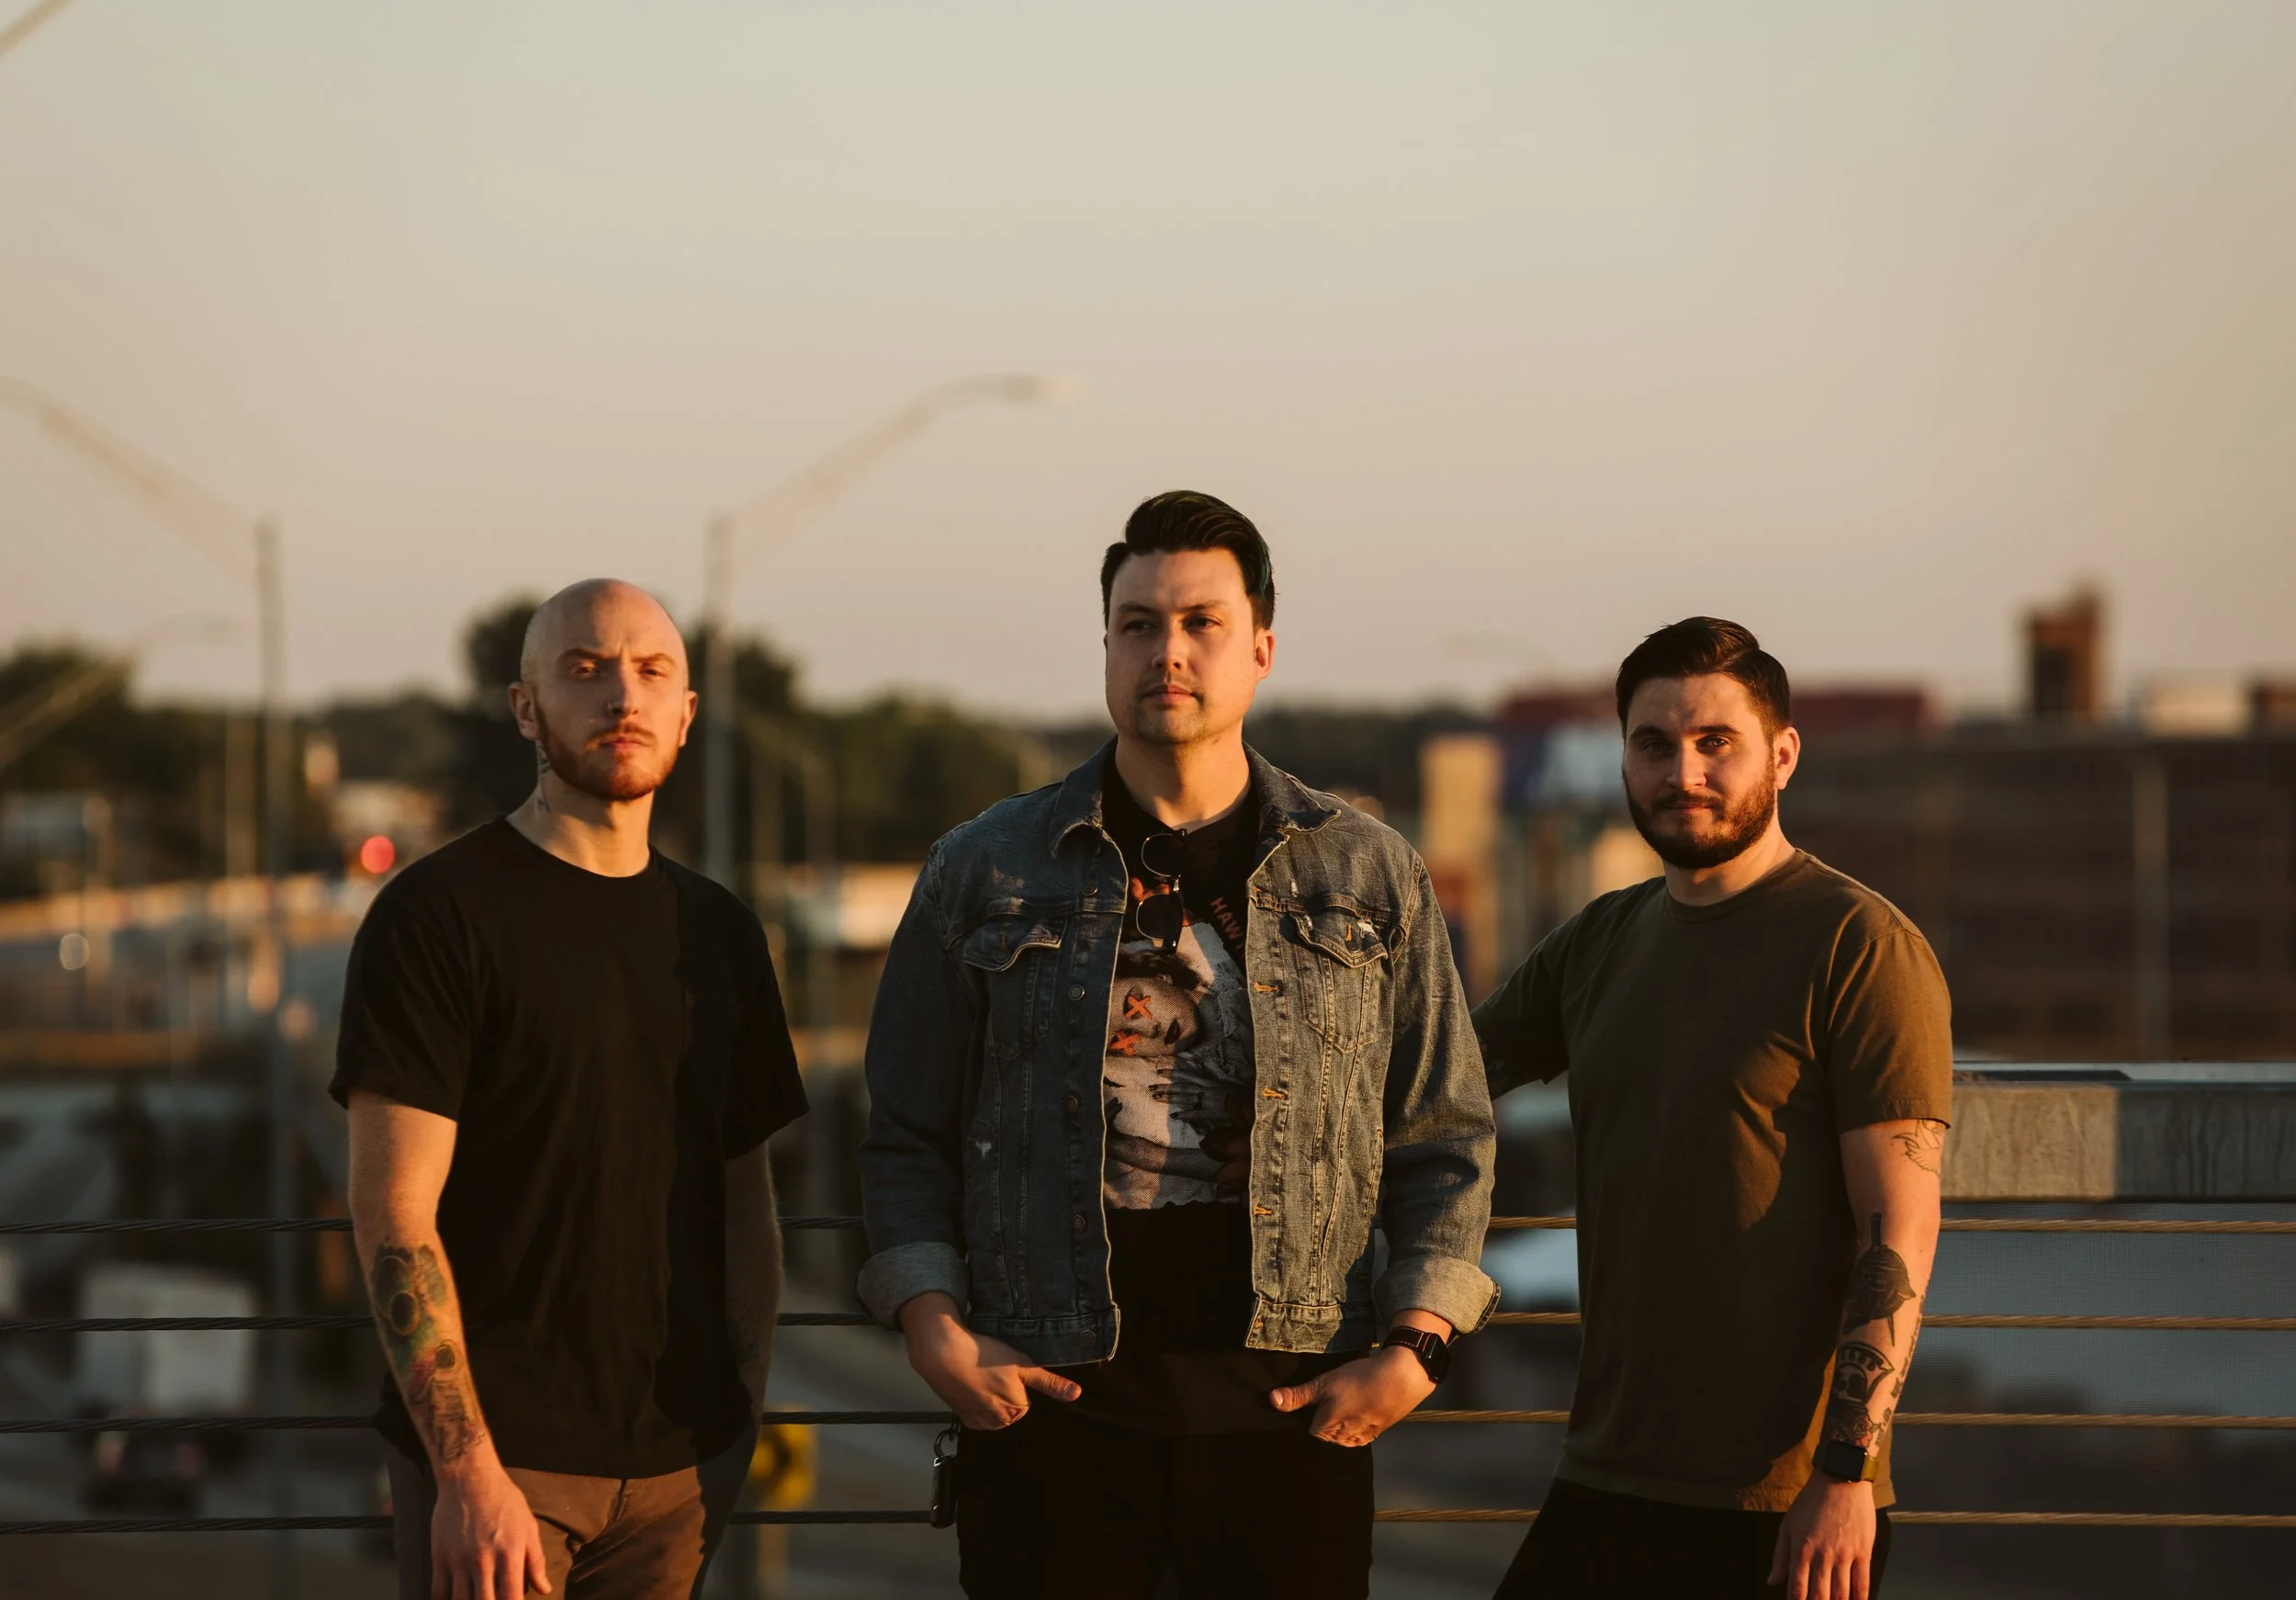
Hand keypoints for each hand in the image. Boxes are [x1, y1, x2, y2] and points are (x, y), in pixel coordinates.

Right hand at [430, 1457, 550, 1599]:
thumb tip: (544, 1589)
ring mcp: (458, 1560)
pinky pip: (438, 1591)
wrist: (470, 1479)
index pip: (511, 1597)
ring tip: (477, 1598)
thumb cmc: (504, 1501)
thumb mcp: (528, 1526)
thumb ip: (535, 1560)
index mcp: (509, 1553)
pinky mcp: (439, 1557)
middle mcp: (483, 1560)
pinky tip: (454, 1599)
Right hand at [899, 1293, 1080, 1429]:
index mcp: (1016, 1410)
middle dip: (1007, 1394)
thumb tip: (1076, 1395)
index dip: (1020, 1384)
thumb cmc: (985, 1357)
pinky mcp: (960, 1414)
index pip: (1027, 1403)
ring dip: (992, 1402)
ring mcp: (977, 1418)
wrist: (944, 1354)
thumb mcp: (1023, 1365)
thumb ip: (1049, 1382)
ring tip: (985, 1379)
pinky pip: (976, 1417)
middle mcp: (997, 1420)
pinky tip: (973, 1389)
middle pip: (1011, 1410)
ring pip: (994, 1416)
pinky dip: (977, 1406)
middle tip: (995, 1371)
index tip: (1009, 1370)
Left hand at [1268, 1345, 1435, 1446]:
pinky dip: (1358, 1423)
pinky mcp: (1377, 1432)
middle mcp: (1342, 1440)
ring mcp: (1361, 1438)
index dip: (1307, 1413)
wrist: (1401, 1379)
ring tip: (1348, 1402)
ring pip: (1342, 1435)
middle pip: (1325, 1434)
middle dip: (1324, 1421)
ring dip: (1343, 1423)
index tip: (1314, 1400)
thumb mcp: (1324, 1383)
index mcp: (1325, 1430)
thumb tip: (1271, 1400)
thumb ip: (1298, 1396)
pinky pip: (1360, 1433)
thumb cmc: (1359, 1381)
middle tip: (1332, 1399)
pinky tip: (1361, 1408)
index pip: (1306, 1429)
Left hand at [1769, 1474, 1875, 1599]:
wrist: (1840, 1480)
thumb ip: (1780, 1555)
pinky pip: (1863, 1583)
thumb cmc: (1811, 1501)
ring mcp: (1845, 1555)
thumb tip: (1772, 1581)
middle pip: (1820, 1596)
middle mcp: (1822, 1555)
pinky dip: (1860, 1599)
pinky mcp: (1864, 1552)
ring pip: (1841, 1594)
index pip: (1797, 1588)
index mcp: (1801, 1549)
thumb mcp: (1788, 1524)